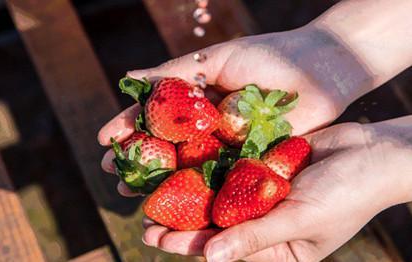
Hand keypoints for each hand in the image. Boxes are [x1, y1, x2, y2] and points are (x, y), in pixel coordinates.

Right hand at [98, 24, 366, 192]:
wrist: (322, 71)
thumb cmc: (270, 57)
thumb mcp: (218, 59)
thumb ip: (176, 72)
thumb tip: (129, 78)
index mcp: (198, 101)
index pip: (156, 117)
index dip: (129, 127)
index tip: (104, 139)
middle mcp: (208, 127)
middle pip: (166, 147)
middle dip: (138, 160)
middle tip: (112, 171)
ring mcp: (227, 148)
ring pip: (187, 169)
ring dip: (159, 183)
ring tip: (130, 194)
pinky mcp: (249, 164)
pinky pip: (219, 182)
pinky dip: (196, 194)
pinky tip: (174, 206)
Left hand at [139, 118, 411, 260]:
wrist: (374, 152)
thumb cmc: (349, 194)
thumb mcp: (302, 221)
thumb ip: (256, 238)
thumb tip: (212, 260)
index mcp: (278, 249)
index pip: (225, 249)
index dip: (189, 244)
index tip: (157, 237)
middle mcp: (266, 221)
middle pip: (216, 224)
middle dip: (182, 221)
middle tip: (145, 218)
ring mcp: (263, 192)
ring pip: (220, 195)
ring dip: (190, 193)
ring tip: (156, 191)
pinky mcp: (264, 166)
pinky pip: (233, 168)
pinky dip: (211, 166)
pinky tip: (185, 160)